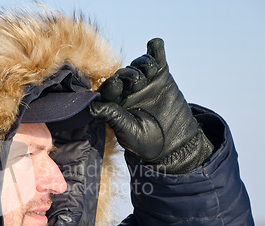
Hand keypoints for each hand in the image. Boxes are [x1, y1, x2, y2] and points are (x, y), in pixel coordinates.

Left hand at [90, 38, 212, 173]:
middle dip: (128, 75)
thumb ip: (113, 116)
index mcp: (115, 102)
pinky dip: (155, 49)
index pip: (109, 88)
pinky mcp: (161, 75)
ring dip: (141, 64)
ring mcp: (144, 81)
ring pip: (138, 65)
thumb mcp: (127, 131)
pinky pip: (156, 58)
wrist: (173, 143)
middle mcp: (127, 90)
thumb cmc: (144, 142)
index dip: (112, 85)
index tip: (117, 84)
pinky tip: (155, 44)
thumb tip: (92, 106)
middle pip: (124, 74)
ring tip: (147, 72)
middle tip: (136, 82)